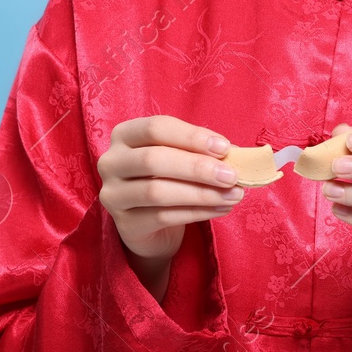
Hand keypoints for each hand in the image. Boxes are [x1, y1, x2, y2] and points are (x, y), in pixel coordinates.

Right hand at [97, 115, 240, 298]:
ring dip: (202, 193)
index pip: (156, 128)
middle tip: (232, 176)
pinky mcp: (125, 224)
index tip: (225, 148)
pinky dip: (197, 212)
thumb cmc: (169, 178)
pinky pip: (163, 217)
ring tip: (233, 195)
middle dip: (198, 167)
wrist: (150, 223)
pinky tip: (221, 209)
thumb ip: (204, 152)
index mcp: (125, 135)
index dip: (192, 136)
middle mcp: (112, 162)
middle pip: (153, 159)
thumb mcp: (183, 158)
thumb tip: (239, 154)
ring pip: (157, 192)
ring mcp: (113, 195)